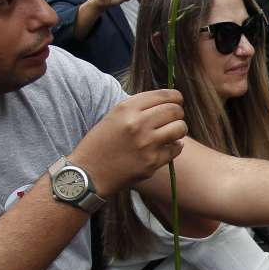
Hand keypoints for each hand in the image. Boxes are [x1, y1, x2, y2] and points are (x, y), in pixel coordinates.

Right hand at [69, 90, 187, 197]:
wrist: (88, 173)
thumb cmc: (100, 143)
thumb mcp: (113, 116)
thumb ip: (138, 108)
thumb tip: (168, 102)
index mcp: (126, 108)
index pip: (164, 95)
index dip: (175, 97)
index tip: (178, 100)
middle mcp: (137, 123)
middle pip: (174, 110)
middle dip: (178, 113)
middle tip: (174, 118)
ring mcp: (146, 143)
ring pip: (180, 128)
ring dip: (179, 129)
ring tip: (173, 132)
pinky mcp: (151, 162)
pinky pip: (176, 149)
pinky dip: (174, 147)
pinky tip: (167, 147)